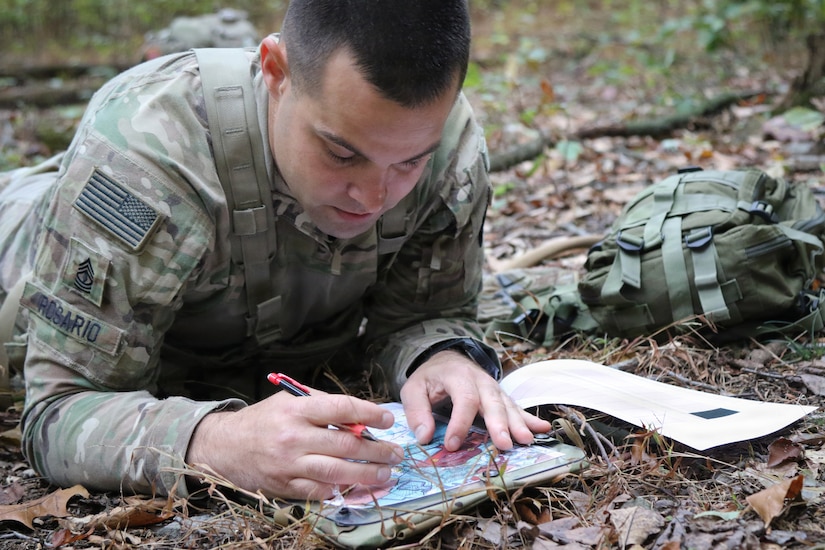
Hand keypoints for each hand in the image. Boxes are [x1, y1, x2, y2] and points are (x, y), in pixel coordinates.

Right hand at [186, 391, 403, 499]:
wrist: (224, 446)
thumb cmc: (263, 420)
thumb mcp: (288, 402)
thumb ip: (322, 407)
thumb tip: (359, 418)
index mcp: (296, 410)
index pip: (341, 408)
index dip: (369, 413)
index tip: (387, 420)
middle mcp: (293, 437)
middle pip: (345, 444)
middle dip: (377, 451)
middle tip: (396, 454)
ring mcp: (289, 464)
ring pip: (337, 472)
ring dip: (367, 475)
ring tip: (386, 474)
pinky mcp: (285, 487)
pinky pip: (320, 492)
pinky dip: (342, 490)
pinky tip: (358, 487)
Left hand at [400, 350, 551, 451]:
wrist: (446, 359)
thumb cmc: (430, 378)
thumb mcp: (413, 389)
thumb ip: (417, 411)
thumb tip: (424, 437)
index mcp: (458, 376)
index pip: (464, 400)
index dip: (459, 423)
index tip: (452, 444)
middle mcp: (480, 380)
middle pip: (492, 402)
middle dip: (499, 424)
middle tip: (504, 444)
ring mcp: (493, 388)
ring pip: (507, 405)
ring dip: (518, 423)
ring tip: (526, 440)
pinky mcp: (500, 396)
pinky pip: (516, 407)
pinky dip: (529, 418)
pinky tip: (542, 428)